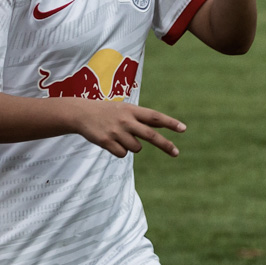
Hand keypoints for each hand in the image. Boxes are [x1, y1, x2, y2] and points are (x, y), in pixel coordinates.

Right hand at [69, 100, 186, 157]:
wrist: (81, 113)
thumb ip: (143, 118)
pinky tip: (111, 142)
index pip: (155, 117)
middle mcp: (126, 120)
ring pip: (136, 148)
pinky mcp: (106, 141)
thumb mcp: (126, 110)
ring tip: (120, 137)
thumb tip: (163, 124)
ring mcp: (116, 131)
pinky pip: (122, 154)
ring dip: (132, 146)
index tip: (183, 129)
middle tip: (176, 152)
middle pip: (150, 135)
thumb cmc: (108, 112)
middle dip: (165, 145)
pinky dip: (119, 151)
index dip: (170, 123)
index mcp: (132, 110)